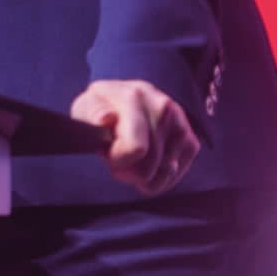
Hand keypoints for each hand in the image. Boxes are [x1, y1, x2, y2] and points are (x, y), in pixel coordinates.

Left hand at [71, 78, 198, 195]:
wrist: (122, 101)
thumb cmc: (101, 110)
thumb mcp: (86, 107)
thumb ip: (92, 113)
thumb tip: (106, 119)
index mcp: (133, 96)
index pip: (136, 148)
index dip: (118, 161)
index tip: (108, 154)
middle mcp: (162, 106)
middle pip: (148, 167)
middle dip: (128, 171)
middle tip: (118, 159)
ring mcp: (180, 123)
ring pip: (163, 173)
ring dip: (142, 175)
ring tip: (131, 159)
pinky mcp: (191, 139)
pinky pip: (175, 175)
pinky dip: (158, 179)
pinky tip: (146, 165)